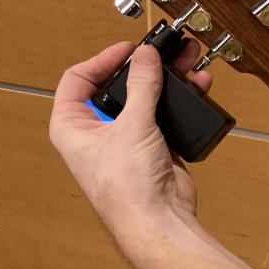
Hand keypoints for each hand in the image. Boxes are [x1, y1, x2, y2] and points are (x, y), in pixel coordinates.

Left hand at [49, 40, 212, 229]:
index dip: (102, 60)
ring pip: (145, 98)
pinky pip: (165, 114)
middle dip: (143, 68)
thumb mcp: (132, 126)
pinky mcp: (153, 146)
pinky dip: (180, 100)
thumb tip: (145, 56)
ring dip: (167, 81)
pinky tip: (196, 87)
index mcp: (73, 125)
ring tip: (186, 61)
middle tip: (163, 51)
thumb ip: (142, 85)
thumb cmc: (127, 188)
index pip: (78, 79)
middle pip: (117, 86)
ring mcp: (126, 138)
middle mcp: (97, 131)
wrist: (158, 219)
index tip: (129, 49)